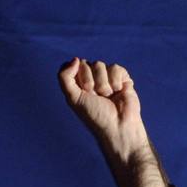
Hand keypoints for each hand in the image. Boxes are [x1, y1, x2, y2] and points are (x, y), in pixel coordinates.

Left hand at [58, 57, 165, 186]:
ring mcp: (108, 78)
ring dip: (103, 84)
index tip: (84, 92)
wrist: (117, 126)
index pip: (74, 65)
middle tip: (96, 97)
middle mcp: (92, 78)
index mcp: (79, 83)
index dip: (78, 76)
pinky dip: (116, 81)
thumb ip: (64, 77)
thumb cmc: (95, 116)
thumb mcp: (73, 98)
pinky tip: (118, 92)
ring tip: (108, 97)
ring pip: (100, 65)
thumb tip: (75, 59)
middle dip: (90, 81)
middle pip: (87, 63)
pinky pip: (116, 68)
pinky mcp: (122, 78)